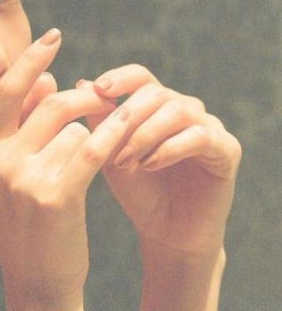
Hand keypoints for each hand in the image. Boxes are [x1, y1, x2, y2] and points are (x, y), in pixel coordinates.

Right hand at [0, 30, 132, 305]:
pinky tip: (128, 126)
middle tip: (99, 102)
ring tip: (90, 163)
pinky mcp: (54, 195)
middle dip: (79, 100)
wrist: (38, 286)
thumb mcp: (16, 176)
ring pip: (72, 126)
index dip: (30, 61)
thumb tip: (47, 78)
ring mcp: (22, 178)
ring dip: (92, 137)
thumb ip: (25, 127)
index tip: (53, 37)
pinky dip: (113, 134)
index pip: (4, 93)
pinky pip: (91, 147)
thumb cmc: (30, 227)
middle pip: (45, 104)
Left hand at [83, 65, 241, 260]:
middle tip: (109, 148)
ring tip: (126, 161)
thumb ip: (99, 123)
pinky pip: (200, 136)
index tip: (100, 89)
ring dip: (145, 134)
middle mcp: (187, 110)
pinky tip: (150, 165)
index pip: (141, 76)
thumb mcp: (110, 157)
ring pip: (178, 110)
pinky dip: (170, 148)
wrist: (167, 233)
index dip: (120, 77)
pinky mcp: (227, 150)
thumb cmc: (139, 193)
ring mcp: (210, 127)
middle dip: (128, 118)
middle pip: (157, 93)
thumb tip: (83, 82)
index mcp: (157, 107)